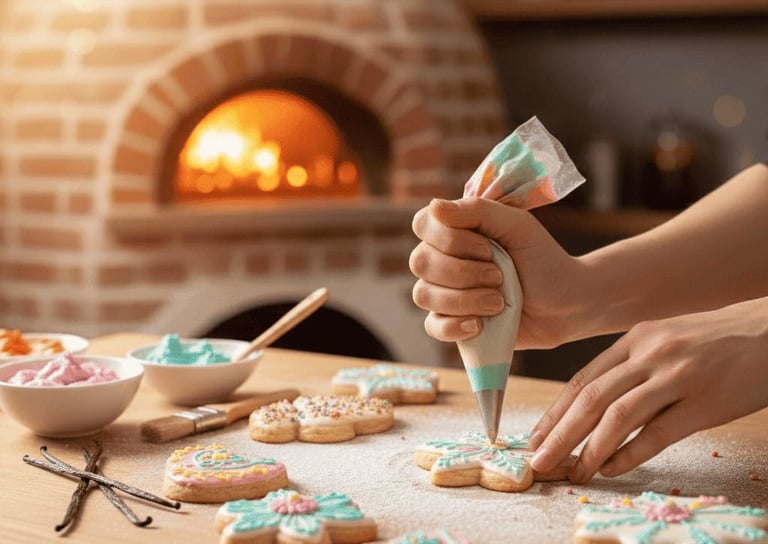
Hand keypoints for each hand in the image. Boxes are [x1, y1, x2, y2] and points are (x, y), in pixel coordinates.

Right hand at [409, 197, 580, 348]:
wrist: (566, 303)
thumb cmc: (542, 259)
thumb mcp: (518, 226)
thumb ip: (478, 211)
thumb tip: (434, 205)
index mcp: (454, 230)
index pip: (423, 225)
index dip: (449, 239)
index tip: (488, 249)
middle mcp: (442, 259)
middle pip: (420, 262)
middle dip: (463, 273)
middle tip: (499, 276)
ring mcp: (444, 293)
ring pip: (424, 295)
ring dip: (465, 300)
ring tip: (499, 303)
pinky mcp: (451, 323)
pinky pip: (432, 326)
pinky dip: (454, 326)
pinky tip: (479, 325)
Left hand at [528, 296, 767, 482]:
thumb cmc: (715, 340)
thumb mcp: (665, 340)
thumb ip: (631, 365)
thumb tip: (594, 404)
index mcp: (636, 339)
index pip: (584, 380)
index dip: (556, 411)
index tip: (536, 436)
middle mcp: (650, 354)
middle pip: (592, 398)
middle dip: (560, 433)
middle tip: (539, 460)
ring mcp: (677, 377)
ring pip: (619, 416)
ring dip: (589, 449)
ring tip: (573, 471)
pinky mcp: (705, 402)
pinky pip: (658, 433)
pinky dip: (630, 454)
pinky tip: (612, 468)